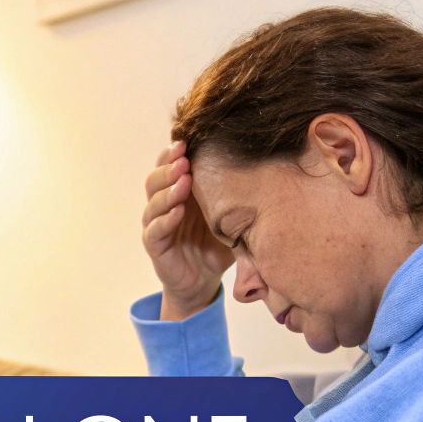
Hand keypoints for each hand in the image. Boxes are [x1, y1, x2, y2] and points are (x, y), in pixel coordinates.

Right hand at [141, 140, 233, 319]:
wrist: (204, 280)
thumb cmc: (217, 244)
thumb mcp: (231, 219)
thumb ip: (238, 199)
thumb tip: (269, 172)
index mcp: (180, 192)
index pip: (169, 166)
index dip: (173, 153)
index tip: (187, 141)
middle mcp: (164, 205)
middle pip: (155, 179)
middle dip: (169, 167)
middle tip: (184, 160)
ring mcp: (157, 225)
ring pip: (153, 202)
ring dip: (167, 190)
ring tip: (184, 181)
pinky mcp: (155, 246)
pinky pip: (155, 230)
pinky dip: (165, 220)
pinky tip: (178, 212)